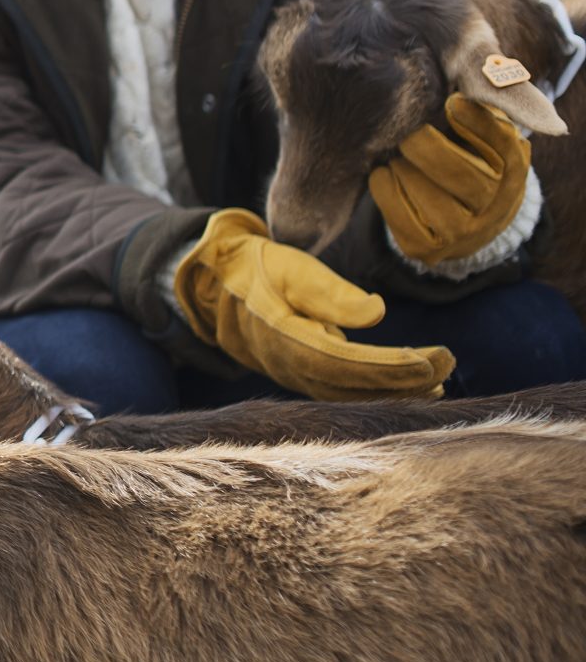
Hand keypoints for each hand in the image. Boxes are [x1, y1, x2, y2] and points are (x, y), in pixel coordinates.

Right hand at [173, 210, 454, 400]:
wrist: (214, 283)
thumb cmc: (257, 268)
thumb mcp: (291, 267)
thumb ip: (330, 292)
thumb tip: (377, 313)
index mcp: (281, 337)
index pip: (344, 362)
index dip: (390, 367)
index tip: (432, 360)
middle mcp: (284, 365)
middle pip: (351, 385)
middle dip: (402, 380)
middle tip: (447, 366)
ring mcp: (289, 374)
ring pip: (346, 393)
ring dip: (392, 391)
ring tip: (437, 382)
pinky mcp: (297, 373)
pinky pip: (339, 390)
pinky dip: (374, 390)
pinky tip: (406, 385)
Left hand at [369, 93, 534, 265]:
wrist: (465, 222)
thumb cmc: (470, 160)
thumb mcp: (484, 135)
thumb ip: (479, 110)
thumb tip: (458, 95)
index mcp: (513, 171)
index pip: (502, 142)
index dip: (475, 120)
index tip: (451, 102)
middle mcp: (494, 206)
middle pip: (455, 169)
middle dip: (421, 144)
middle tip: (407, 132)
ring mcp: (461, 233)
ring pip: (420, 189)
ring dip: (401, 165)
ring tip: (399, 156)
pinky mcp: (426, 248)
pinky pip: (394, 210)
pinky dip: (383, 185)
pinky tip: (387, 174)